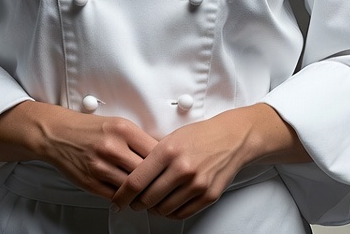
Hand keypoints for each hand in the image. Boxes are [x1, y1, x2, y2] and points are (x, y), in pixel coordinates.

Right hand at [0, 101, 157, 200]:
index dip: (166, 163)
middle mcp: (113, 147)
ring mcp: (101, 166)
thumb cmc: (90, 129)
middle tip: (165, 187)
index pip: (155, 151)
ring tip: (150, 195)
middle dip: (157, 182)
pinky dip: (126, 199)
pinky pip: (116, 196)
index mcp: (123, 129)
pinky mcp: (91, 182)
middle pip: (146, 172)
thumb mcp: (117, 124)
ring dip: (142, 194)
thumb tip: (162, 155)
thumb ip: (138, 139)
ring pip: (132, 187)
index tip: (171, 169)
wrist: (58, 134)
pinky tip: (131, 198)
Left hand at [109, 110, 250, 218]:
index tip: (117, 200)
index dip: (122, 195)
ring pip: (164, 209)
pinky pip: (181, 213)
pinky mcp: (208, 195)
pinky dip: (171, 212)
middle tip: (133, 202)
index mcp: (168, 150)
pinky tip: (168, 204)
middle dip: (137, 203)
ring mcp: (196, 184)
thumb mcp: (171, 137)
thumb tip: (131, 176)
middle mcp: (182, 168)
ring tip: (151, 202)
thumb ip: (152, 157)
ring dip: (154, 209)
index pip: (137, 180)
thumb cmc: (199, 135)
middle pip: (148, 199)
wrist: (231, 138)